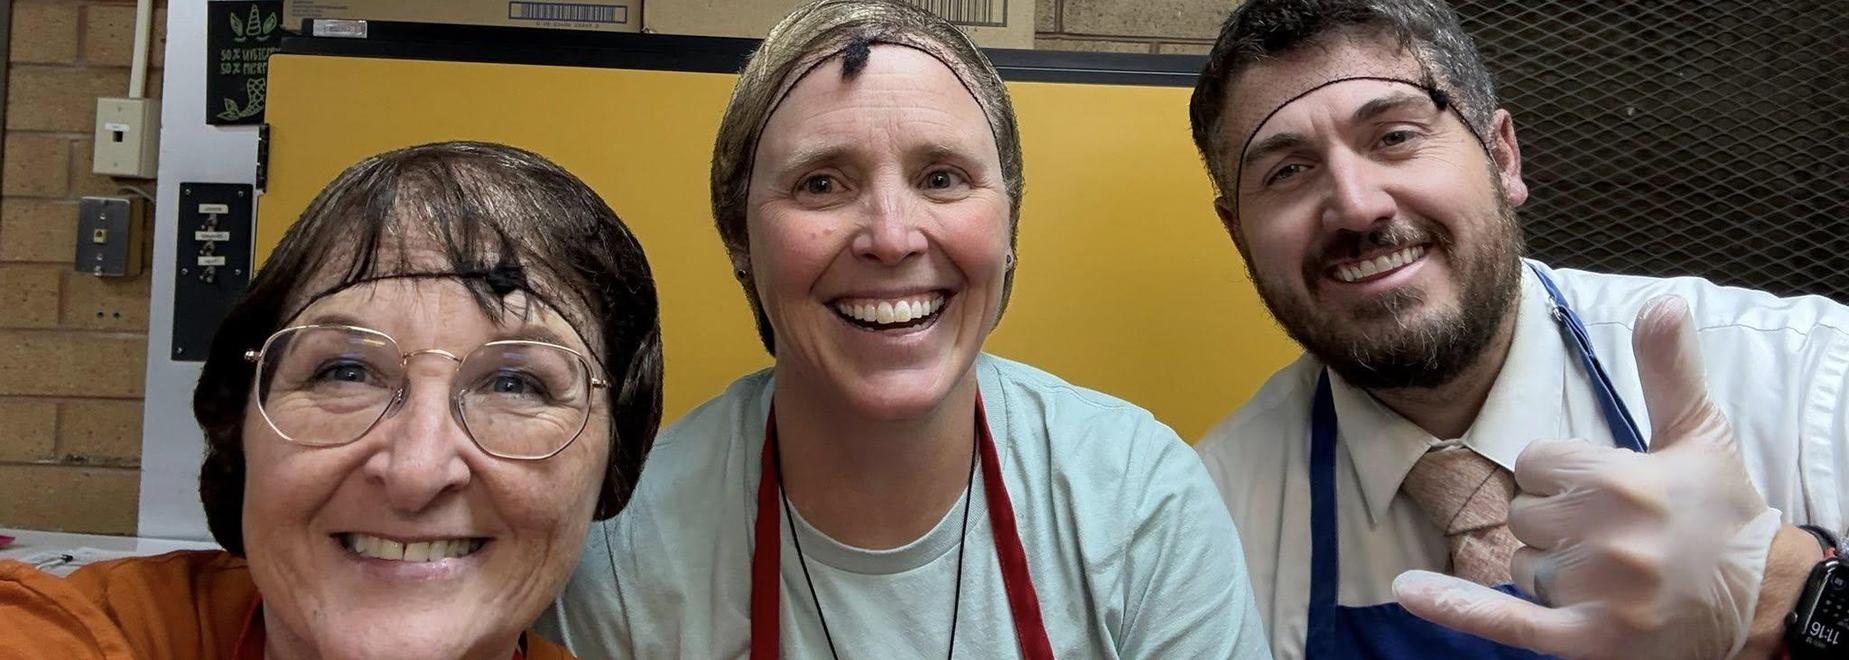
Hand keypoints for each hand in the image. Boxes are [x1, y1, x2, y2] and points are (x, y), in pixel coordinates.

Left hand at [1392, 295, 1783, 658]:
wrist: (1763, 599)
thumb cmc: (1722, 512)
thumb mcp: (1699, 434)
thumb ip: (1668, 369)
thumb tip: (1660, 302)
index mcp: (1624, 482)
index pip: (1533, 462)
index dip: (1561, 474)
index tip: (1606, 489)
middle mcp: (1608, 539)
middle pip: (1522, 513)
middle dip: (1555, 521)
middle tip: (1614, 534)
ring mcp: (1598, 595)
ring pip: (1520, 565)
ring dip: (1550, 568)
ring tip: (1611, 571)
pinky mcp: (1589, 642)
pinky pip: (1505, 621)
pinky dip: (1455, 607)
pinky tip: (1408, 590)